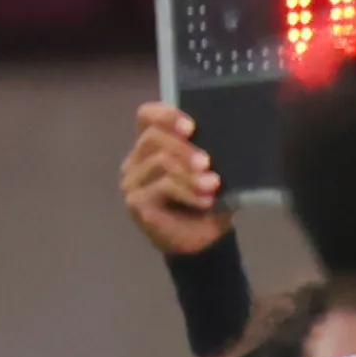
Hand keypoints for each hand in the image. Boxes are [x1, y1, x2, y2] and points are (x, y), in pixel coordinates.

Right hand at [118, 103, 227, 256]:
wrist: (204, 242)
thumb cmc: (207, 202)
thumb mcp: (211, 173)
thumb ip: (207, 153)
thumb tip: (223, 136)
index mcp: (153, 147)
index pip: (146, 116)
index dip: (165, 114)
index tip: (191, 126)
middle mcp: (136, 161)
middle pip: (152, 137)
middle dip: (184, 148)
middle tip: (207, 163)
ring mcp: (132, 182)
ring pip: (160, 161)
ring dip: (191, 174)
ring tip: (212, 186)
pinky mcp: (136, 202)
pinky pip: (163, 186)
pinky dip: (189, 192)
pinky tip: (205, 201)